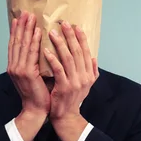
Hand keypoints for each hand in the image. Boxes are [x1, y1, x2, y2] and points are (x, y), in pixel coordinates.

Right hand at [7, 11, 48, 140]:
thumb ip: (32, 63)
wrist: (35, 110)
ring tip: (31, 17)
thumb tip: (39, 49)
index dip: (16, 31)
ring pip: (23, 45)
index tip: (19, 18)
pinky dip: (34, 41)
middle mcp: (13, 66)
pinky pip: (31, 53)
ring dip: (27, 29)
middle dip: (21, 26)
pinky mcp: (26, 73)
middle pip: (16, 42)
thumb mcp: (33, 76)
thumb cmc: (37, 94)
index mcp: (14, 67)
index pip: (14, 45)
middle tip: (25, 12)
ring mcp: (18, 69)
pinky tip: (37, 32)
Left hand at [44, 21, 98, 140]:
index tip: (76, 26)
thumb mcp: (86, 86)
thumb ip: (91, 71)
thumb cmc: (73, 99)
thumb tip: (94, 58)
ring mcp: (75, 82)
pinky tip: (46, 50)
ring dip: (60, 44)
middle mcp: (84, 77)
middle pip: (77, 52)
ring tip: (52, 32)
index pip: (86, 52)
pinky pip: (58, 70)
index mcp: (89, 74)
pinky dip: (52, 59)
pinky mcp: (64, 87)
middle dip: (71, 36)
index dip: (81, 38)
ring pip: (68, 58)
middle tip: (63, 23)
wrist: (66, 117)